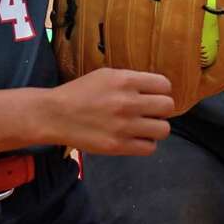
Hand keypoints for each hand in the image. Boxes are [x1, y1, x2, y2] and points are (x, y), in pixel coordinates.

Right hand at [43, 68, 173, 155]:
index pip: (164, 85)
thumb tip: (155, 88)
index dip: (161, 90)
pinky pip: (149, 148)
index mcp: (125, 81)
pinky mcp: (118, 146)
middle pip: (168, 106)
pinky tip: (135, 138)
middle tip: (150, 112)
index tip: (154, 95)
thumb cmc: (80, 92)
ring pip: (163, 129)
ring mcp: (124, 126)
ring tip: (144, 126)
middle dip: (161, 109)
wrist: (56, 115)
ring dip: (156, 128)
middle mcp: (128, 102)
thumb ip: (131, 80)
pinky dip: (146, 143)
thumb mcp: (106, 75)